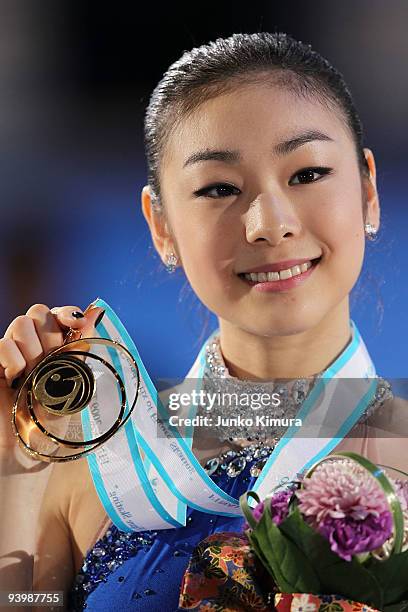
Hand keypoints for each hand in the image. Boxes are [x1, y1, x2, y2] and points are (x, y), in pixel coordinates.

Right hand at [0, 302, 104, 446]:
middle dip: (50, 335)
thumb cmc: (50, 426)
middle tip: (50, 366)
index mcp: (55, 351)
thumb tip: (96, 313)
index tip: (76, 322)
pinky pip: (2, 345)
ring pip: (21, 323)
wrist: (24, 456)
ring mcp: (9, 356)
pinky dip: (13, 360)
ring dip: (33, 350)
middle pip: (39, 312)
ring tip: (32, 377)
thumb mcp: (73, 387)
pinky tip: (15, 381)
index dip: (67, 313)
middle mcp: (31, 348)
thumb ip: (81, 349)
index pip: (58, 315)